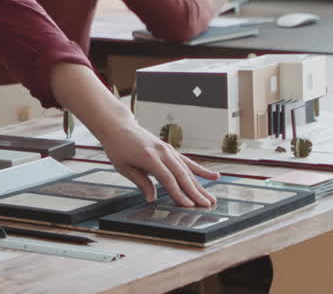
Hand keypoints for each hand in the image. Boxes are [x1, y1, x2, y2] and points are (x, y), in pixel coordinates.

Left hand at [94, 119, 218, 207]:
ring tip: (212, 198)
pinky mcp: (170, 149)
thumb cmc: (118, 148)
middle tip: (207, 205)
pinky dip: (200, 170)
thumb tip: (152, 199)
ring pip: (187, 169)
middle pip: (182, 175)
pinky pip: (187, 161)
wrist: (118, 127)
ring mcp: (168, 150)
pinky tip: (214, 177)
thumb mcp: (124, 167)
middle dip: (195, 192)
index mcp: (149, 157)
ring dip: (200, 185)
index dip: (178, 194)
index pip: (167, 179)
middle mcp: (162, 152)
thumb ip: (140, 182)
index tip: (189, 206)